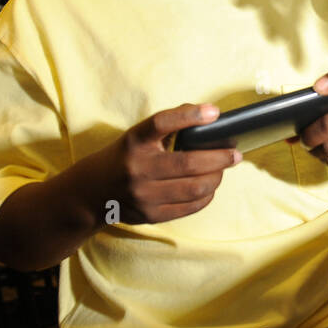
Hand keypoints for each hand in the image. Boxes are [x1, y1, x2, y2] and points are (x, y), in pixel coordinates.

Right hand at [83, 102, 239, 224]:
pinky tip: (210, 187)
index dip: (190, 116)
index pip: (162, 123)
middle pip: (189, 163)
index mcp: (135, 141)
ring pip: (194, 188)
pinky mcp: (150, 215)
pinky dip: (206, 196)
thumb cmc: (126, 157)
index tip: (215, 113)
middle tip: (235, 154)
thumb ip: (170, 124)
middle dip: (220, 158)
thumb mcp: (138, 135)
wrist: (92, 192)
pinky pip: (189, 207)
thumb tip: (209, 115)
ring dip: (216, 178)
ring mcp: (143, 195)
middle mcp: (137, 168)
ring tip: (223, 170)